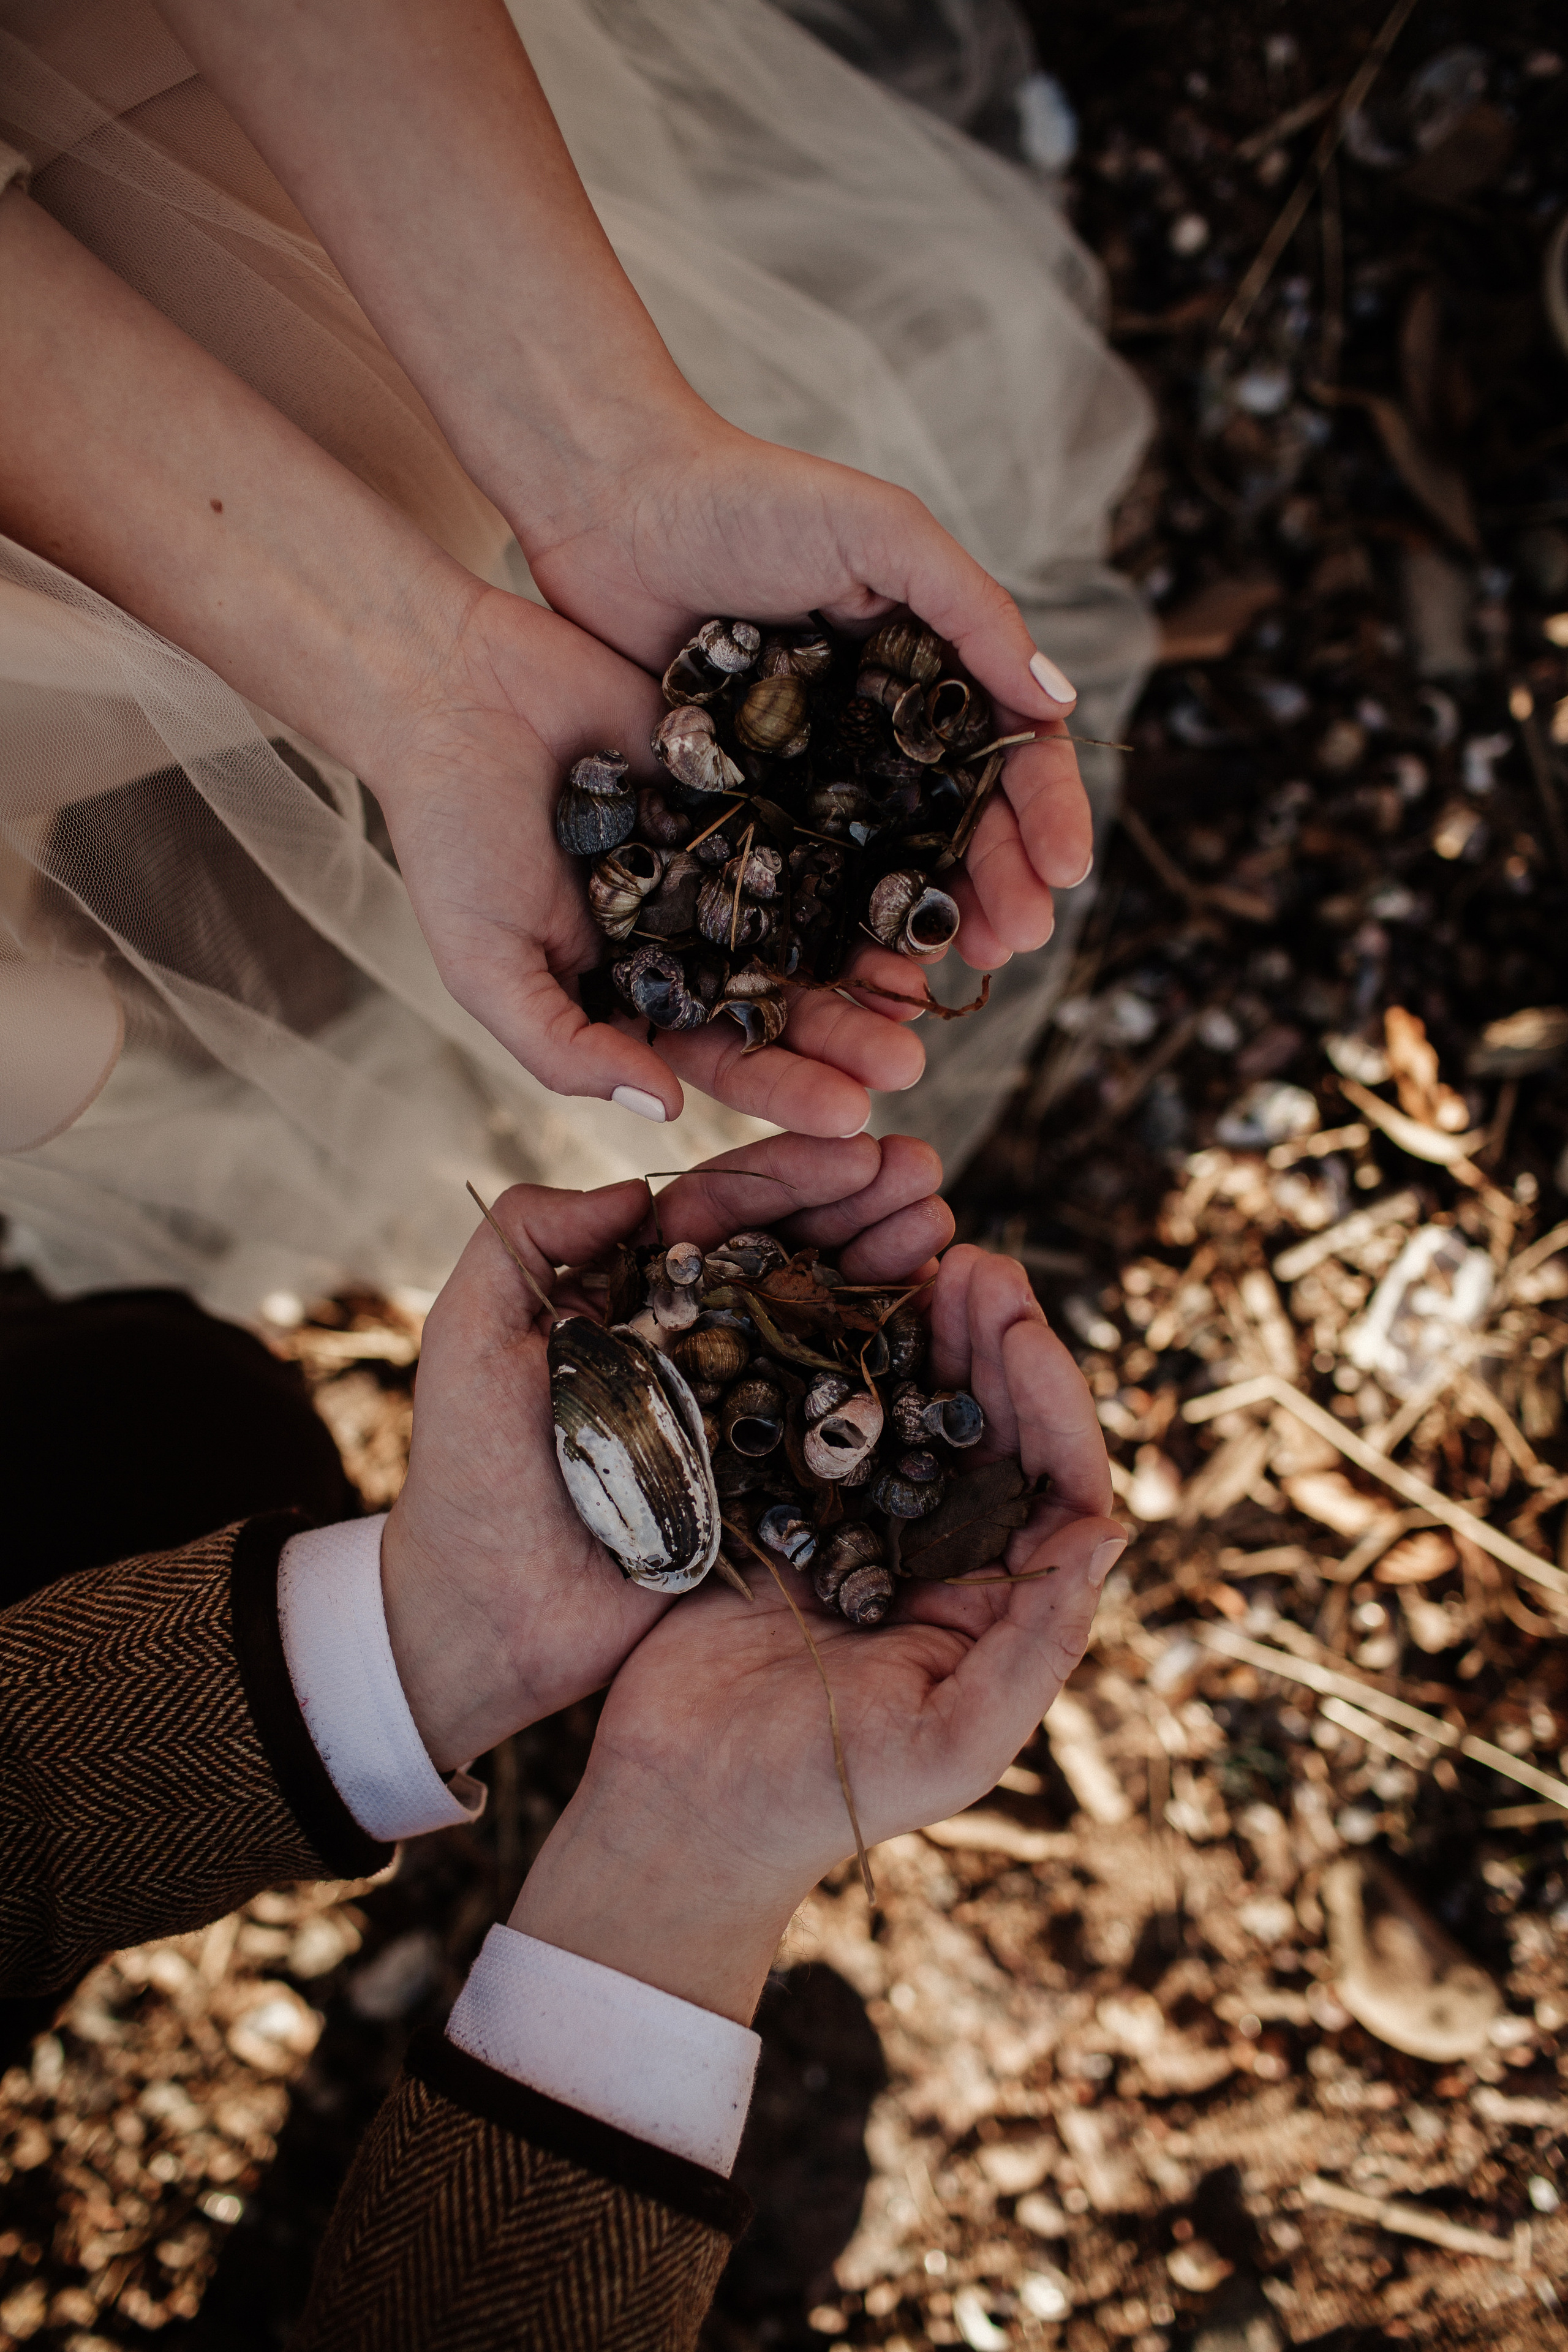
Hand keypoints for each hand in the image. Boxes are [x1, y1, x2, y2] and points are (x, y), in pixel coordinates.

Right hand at [368, 581, 925, 1131]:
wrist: (451, 690)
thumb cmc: (450, 836)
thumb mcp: (488, 963)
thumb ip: (565, 1046)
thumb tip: (663, 1110)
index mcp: (633, 991)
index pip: (721, 1058)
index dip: (784, 1090)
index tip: (849, 1118)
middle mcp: (689, 936)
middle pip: (784, 1000)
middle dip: (845, 1038)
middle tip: (910, 1067)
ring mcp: (723, 862)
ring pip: (811, 923)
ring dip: (868, 962)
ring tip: (923, 991)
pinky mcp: (747, 784)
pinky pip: (815, 830)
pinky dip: (863, 861)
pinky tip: (914, 887)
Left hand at [379, 1131, 953, 1772]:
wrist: (491, 1619)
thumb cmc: (468, 1477)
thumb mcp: (467, 1339)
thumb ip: (525, 1239)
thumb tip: (635, 1189)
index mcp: (629, 1294)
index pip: (721, 1213)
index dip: (791, 1175)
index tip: (859, 1148)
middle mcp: (694, 1339)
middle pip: (791, 1253)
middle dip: (861, 1209)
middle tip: (928, 1177)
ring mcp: (738, 1407)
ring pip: (826, 1319)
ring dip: (888, 1268)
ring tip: (944, 1233)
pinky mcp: (768, 1477)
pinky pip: (838, 1413)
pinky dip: (890, 1366)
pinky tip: (939, 1324)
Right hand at [511, 1246, 1124, 2021]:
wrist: (674, 1813)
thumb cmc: (819, 1800)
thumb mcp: (953, 1744)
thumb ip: (1037, 1646)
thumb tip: (1109, 1531)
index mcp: (998, 1604)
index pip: (1057, 1480)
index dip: (1050, 1397)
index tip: (1016, 1324)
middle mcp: (944, 1553)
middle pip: (995, 1424)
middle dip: (993, 1338)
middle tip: (972, 1259)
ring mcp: (863, 1522)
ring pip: (918, 1403)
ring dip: (928, 1330)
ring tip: (925, 1256)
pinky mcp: (785, 1504)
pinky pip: (831, 1413)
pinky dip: (843, 1353)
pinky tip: (840, 1300)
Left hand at [523, 416, 1094, 973]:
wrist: (611, 505)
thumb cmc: (751, 497)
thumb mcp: (881, 531)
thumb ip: (972, 610)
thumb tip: (1060, 703)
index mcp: (932, 667)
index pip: (1013, 752)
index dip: (1047, 814)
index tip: (1067, 872)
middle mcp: (883, 729)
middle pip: (964, 824)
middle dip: (1002, 883)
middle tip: (1018, 938)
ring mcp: (818, 771)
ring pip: (893, 862)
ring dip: (932, 918)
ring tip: (957, 967)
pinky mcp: (748, 801)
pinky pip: (803, 873)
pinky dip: (837, 922)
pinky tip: (862, 964)